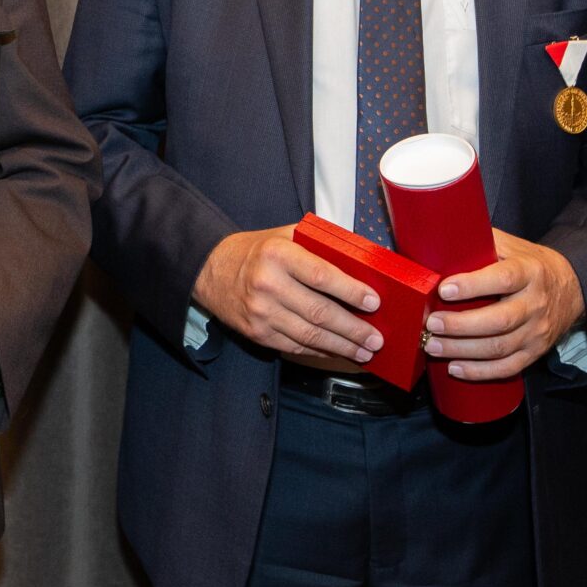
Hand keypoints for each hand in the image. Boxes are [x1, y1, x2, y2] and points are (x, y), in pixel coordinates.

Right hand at [192, 225, 381, 371]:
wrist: (210, 270)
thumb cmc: (255, 252)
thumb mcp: (284, 235)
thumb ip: (319, 244)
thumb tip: (360, 262)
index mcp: (278, 254)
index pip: (322, 276)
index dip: (351, 291)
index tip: (373, 302)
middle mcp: (268, 284)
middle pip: (319, 312)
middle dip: (353, 328)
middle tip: (376, 338)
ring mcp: (261, 313)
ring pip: (309, 336)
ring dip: (341, 346)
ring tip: (364, 351)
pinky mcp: (257, 333)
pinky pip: (295, 347)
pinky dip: (320, 351)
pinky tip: (337, 352)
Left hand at [421, 229, 584, 381]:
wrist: (572, 288)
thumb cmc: (531, 265)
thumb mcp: (512, 246)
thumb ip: (483, 242)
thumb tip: (442, 237)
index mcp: (529, 272)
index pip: (503, 279)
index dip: (472, 285)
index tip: (444, 289)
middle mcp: (535, 304)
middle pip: (499, 320)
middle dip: (460, 325)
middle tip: (431, 324)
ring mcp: (537, 331)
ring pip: (499, 347)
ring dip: (462, 350)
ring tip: (433, 346)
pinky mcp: (535, 352)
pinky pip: (508, 368)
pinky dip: (480, 371)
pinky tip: (455, 368)